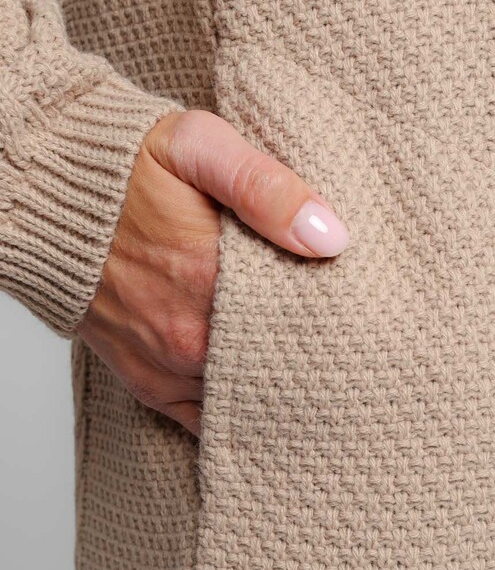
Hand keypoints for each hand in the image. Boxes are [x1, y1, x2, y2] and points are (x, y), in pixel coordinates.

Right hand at [76, 108, 349, 435]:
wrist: (47, 193)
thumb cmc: (126, 164)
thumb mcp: (199, 147)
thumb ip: (266, 187)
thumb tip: (332, 235)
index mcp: (211, 281)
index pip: (305, 320)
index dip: (343, 316)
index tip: (372, 308)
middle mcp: (189, 340)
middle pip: (283, 367)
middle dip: (322, 359)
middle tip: (363, 347)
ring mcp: (168, 370)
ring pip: (252, 399)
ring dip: (287, 387)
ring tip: (330, 373)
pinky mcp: (151, 386)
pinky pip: (210, 422)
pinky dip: (245, 416)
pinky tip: (279, 403)